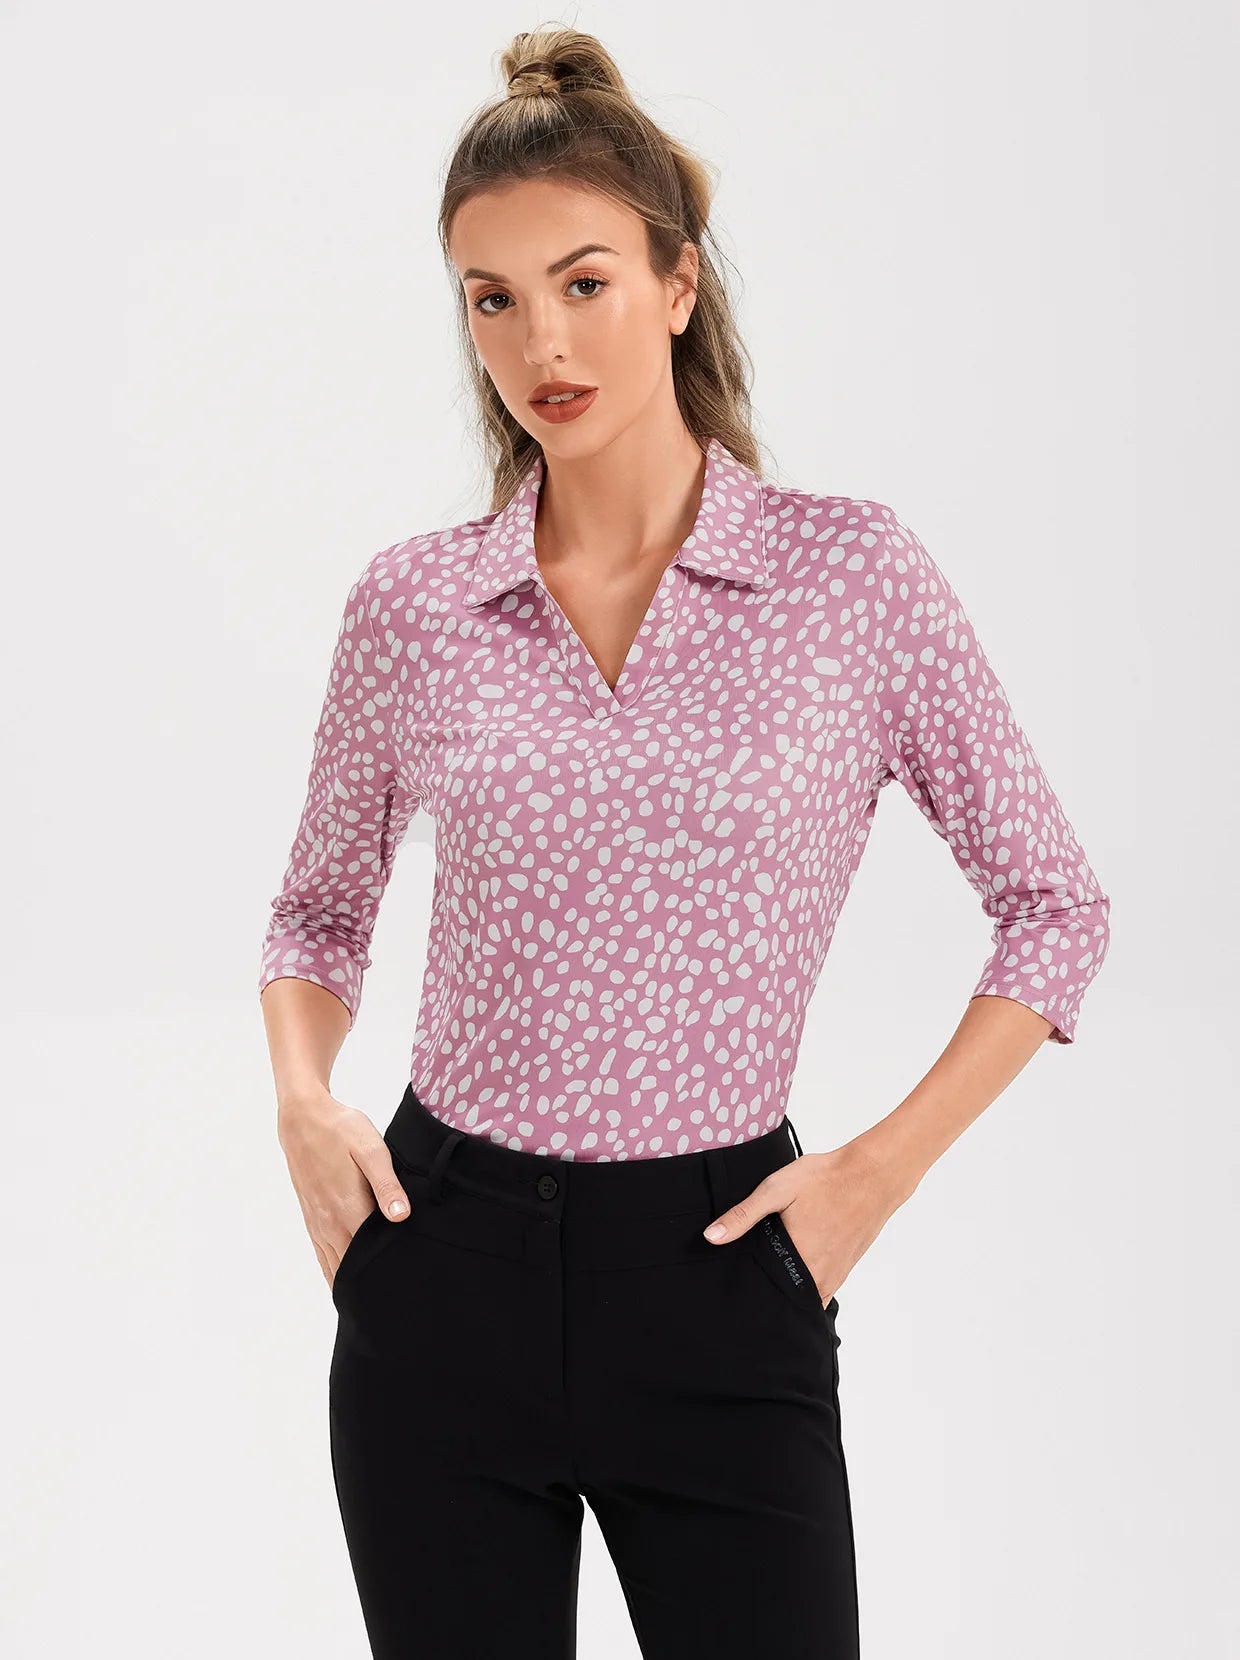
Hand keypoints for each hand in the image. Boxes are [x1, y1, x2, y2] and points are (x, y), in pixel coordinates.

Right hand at [278, 1087, 411, 1289]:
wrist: (303, 1119)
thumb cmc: (340, 1130)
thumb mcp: (370, 1149)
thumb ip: (386, 1185)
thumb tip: (401, 1218)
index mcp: (348, 1208)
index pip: (372, 1255)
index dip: (389, 1271)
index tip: (407, 1287)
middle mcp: (331, 1223)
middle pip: (354, 1268)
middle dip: (373, 1284)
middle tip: (396, 1302)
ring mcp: (318, 1223)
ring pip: (336, 1267)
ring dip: (352, 1284)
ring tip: (374, 1303)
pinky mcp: (312, 1219)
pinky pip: (323, 1257)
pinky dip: (335, 1273)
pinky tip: (347, 1285)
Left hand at [701, 1137, 906, 1303]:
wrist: (874, 1174)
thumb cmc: (826, 1178)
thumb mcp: (777, 1189)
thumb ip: (744, 1215)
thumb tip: (711, 1237)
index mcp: (797, 1258)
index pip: (767, 1293)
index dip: (749, 1294)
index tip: (735, 1291)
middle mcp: (818, 1275)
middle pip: (786, 1300)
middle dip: (768, 1296)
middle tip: (749, 1287)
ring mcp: (835, 1274)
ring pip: (806, 1297)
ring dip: (789, 1292)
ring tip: (770, 1278)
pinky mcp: (846, 1267)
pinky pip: (822, 1289)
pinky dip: (808, 1286)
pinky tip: (796, 1267)